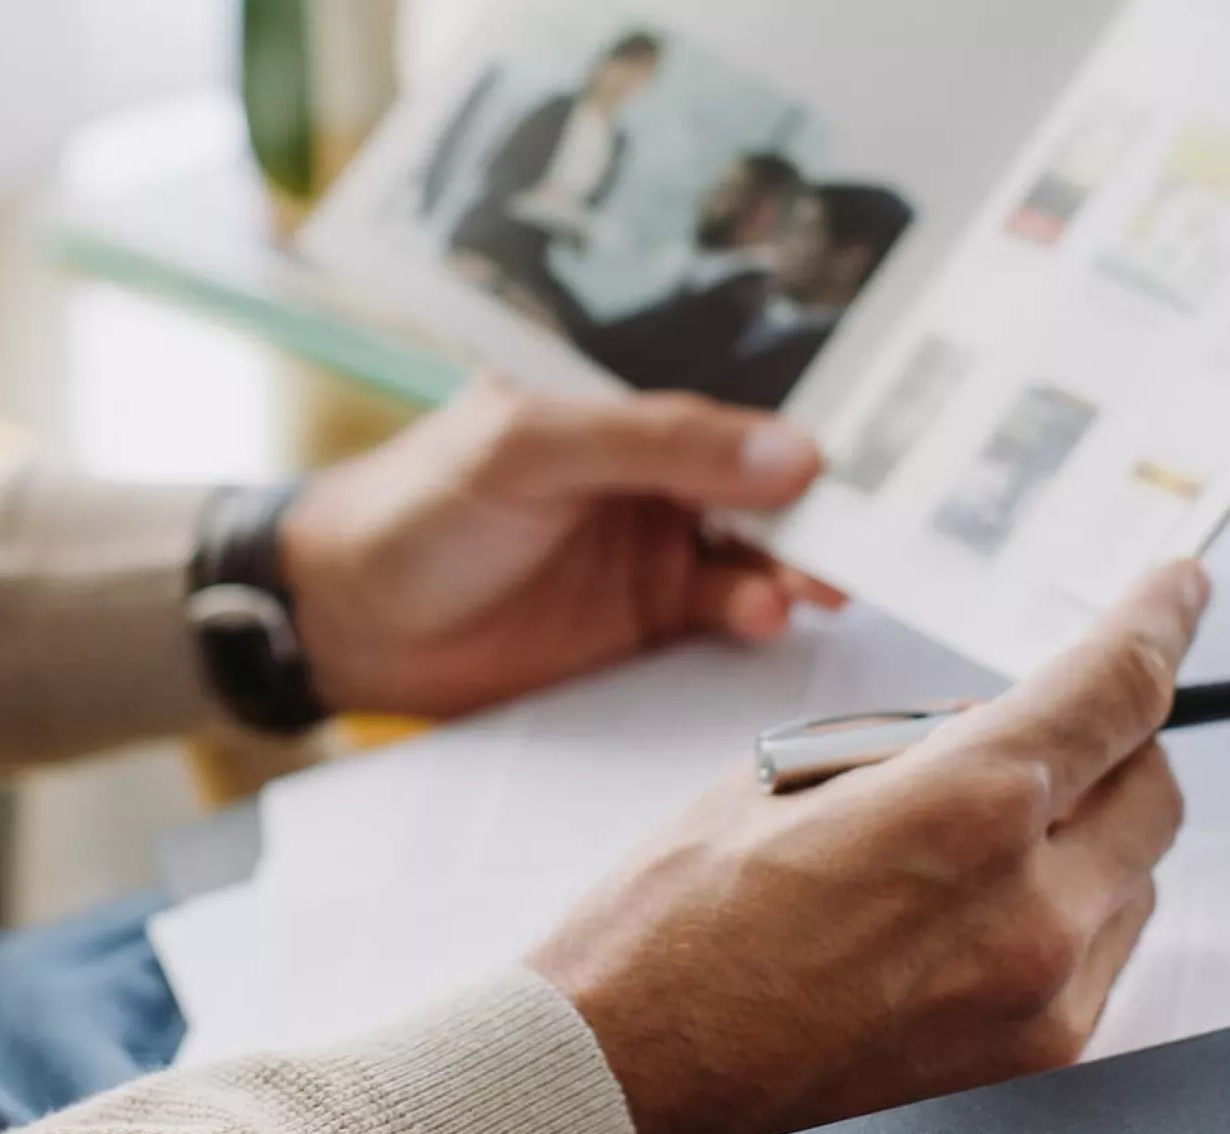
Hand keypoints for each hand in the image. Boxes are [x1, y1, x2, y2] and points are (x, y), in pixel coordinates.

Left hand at [280, 378, 842, 716]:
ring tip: (813, 584)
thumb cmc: (418, 505)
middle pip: (766, 484)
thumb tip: (796, 451)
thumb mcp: (531, 448)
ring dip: (796, 565)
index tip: (885, 453)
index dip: (807, 428)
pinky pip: (725, 619)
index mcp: (627, 410)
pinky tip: (761, 616)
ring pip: (760, 553)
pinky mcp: (645, 630)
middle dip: (823, 506)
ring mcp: (654, 553)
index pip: (739, 408)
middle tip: (874, 534)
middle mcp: (654, 477)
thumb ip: (660, 442)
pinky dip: (754, 616)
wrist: (344, 623)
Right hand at [528, 562, 1209, 1133]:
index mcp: (963, 807)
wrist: (629, 1065)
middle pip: (1154, 784)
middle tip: (1039, 729)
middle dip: (1114, 737)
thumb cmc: (678, 920)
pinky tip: (974, 902)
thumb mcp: (788, 773)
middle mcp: (1028, 906)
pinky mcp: (1034, 1051)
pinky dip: (1068, 903)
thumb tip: (1002, 724)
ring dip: (1088, 827)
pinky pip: (1103, 947)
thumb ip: (922, 740)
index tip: (1178, 590)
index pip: (1116, 688)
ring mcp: (1040, 991)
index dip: (1160, 622)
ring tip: (970, 836)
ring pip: (1137, 871)